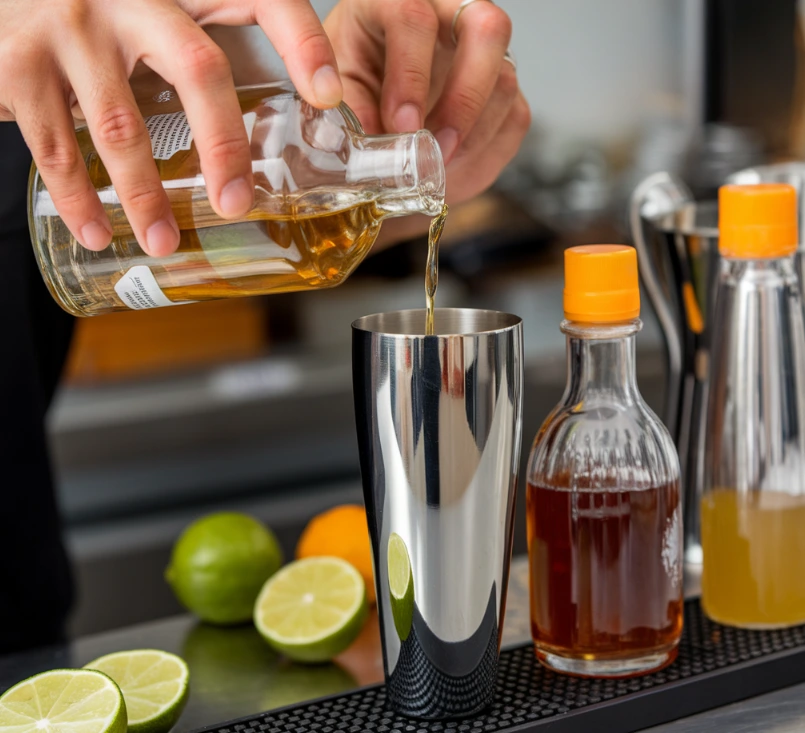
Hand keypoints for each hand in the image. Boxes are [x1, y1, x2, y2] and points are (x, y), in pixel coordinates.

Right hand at [0, 0, 342, 255]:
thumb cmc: (106, 20)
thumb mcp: (163, 19)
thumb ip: (208, 56)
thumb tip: (282, 131)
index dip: (301, 39)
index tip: (328, 94)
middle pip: (199, 68)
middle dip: (225, 146)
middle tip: (236, 204)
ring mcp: (74, 25)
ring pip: (121, 126)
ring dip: (145, 198)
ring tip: (164, 243)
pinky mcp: (22, 63)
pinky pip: (55, 146)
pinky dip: (79, 199)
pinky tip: (98, 233)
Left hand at [324, 0, 529, 211]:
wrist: (376, 109)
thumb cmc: (353, 86)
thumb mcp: (340, 94)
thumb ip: (351, 114)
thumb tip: (367, 152)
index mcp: (394, 0)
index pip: (413, 17)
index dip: (410, 76)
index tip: (402, 127)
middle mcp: (449, 13)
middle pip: (487, 27)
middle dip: (464, 98)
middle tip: (438, 147)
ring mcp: (484, 50)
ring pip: (504, 80)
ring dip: (471, 135)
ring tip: (434, 165)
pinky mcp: (503, 86)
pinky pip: (513, 118)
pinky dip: (483, 153)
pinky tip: (451, 165)